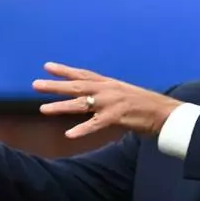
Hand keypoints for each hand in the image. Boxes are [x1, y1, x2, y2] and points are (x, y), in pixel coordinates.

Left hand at [33, 63, 181, 139]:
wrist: (164, 112)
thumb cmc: (144, 105)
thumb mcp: (123, 93)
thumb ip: (106, 94)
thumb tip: (91, 96)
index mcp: (108, 83)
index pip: (82, 74)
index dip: (64, 70)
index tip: (46, 66)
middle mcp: (107, 90)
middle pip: (76, 85)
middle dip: (55, 85)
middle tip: (35, 84)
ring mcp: (111, 103)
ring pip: (81, 104)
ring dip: (61, 106)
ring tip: (43, 109)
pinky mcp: (117, 117)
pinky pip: (95, 124)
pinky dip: (82, 129)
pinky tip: (69, 134)